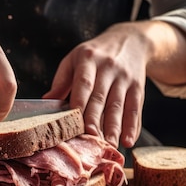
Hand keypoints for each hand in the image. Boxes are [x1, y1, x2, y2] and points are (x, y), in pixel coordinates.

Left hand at [43, 23, 148, 147]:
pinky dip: (133, 126)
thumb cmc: (93, 54)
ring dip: (115, 128)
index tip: (75, 123)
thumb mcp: (74, 59)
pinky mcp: (138, 87)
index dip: (80, 104)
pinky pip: (136, 108)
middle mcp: (108, 68)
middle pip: (101, 98)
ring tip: (110, 145)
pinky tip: (128, 140)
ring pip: (119, 105)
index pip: (84, 84)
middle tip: (91, 140)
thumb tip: (46, 101)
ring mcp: (125, 78)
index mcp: (88, 59)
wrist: (129, 39)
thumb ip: (61, 80)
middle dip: (96, 120)